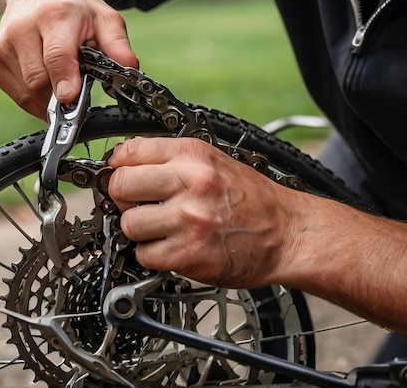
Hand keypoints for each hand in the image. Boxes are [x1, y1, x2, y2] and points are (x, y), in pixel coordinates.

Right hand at [0, 0, 137, 119]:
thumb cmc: (74, 7)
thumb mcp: (104, 18)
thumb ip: (118, 45)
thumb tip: (130, 69)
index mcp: (53, 16)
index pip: (56, 55)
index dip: (63, 80)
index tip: (69, 99)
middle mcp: (21, 29)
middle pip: (39, 80)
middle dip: (60, 92)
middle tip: (76, 88)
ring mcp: (1, 46)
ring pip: (27, 92)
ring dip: (48, 94)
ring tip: (59, 73)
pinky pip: (16, 95)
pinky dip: (34, 96)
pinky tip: (44, 77)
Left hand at [107, 137, 295, 288]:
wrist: (287, 232)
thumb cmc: (251, 198)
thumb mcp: (212, 160)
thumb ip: (170, 159)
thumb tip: (124, 164)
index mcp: (192, 154)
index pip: (128, 152)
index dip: (118, 167)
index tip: (120, 176)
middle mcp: (190, 182)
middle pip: (120, 186)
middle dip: (123, 198)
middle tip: (137, 204)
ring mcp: (189, 219)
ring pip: (128, 223)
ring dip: (138, 229)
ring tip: (159, 228)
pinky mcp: (189, 254)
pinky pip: (144, 254)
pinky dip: (152, 254)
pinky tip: (170, 246)